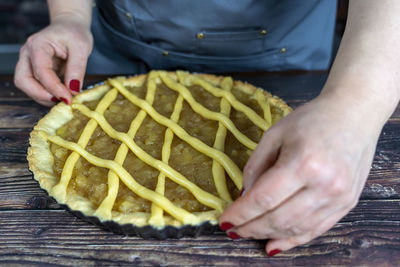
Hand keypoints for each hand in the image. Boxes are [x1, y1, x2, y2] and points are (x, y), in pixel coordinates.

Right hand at [14, 13, 92, 105]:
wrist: (70, 26)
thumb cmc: (74, 33)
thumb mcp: (81, 48)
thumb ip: (77, 69)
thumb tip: (73, 89)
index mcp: (38, 45)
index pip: (41, 71)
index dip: (54, 88)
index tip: (68, 98)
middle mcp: (28, 54)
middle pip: (23, 80)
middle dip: (41, 95)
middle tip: (62, 101)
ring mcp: (29, 62)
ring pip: (27, 85)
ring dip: (43, 96)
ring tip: (64, 98)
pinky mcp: (34, 70)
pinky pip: (35, 86)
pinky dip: (46, 93)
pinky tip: (61, 94)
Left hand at [219, 95, 380, 253]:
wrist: (353, 114)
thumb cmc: (311, 120)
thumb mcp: (274, 134)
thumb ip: (256, 166)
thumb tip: (244, 198)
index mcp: (303, 163)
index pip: (264, 198)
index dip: (241, 213)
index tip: (224, 221)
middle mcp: (324, 185)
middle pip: (278, 218)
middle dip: (250, 228)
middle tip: (233, 230)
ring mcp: (339, 198)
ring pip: (296, 228)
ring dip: (268, 235)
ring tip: (248, 234)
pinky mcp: (347, 204)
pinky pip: (315, 230)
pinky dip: (292, 239)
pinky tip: (273, 243)